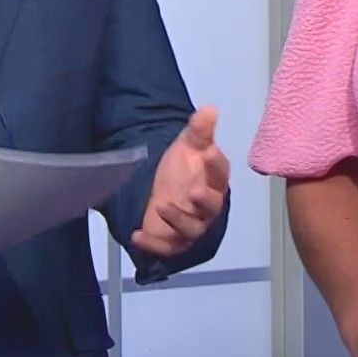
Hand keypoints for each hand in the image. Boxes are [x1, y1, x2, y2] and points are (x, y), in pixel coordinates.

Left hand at [130, 106, 229, 257]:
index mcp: (214, 181)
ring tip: (162, 205)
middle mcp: (207, 206)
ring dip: (178, 219)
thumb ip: (199, 130)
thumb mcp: (188, 145)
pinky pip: (167, 247)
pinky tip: (137, 234)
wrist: (162, 188)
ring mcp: (191, 225)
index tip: (208, 152)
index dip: (215, 164)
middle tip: (193, 190)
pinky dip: (152, 243)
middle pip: (212, 206)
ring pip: (192, 229)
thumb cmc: (182, 168)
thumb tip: (209, 109)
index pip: (220, 174)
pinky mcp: (174, 241)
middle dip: (204, 200)